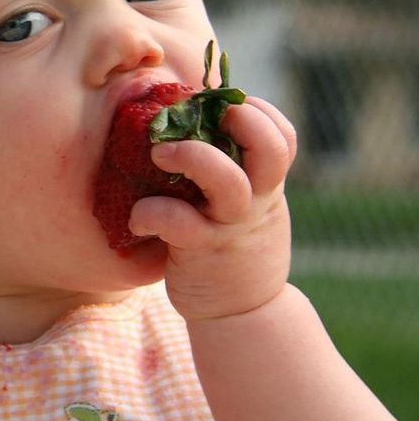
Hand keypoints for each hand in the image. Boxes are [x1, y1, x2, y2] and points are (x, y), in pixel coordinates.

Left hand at [128, 95, 297, 321]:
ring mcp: (231, 226)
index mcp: (265, 185)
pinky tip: (138, 218)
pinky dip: (151, 213)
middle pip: (270, 149)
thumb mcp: (247, 206)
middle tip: (200, 114)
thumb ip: (233, 170)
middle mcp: (256, 201)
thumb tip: (190, 120)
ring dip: (191, 157)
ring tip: (160, 152)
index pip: (283, 137)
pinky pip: (178, 223)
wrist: (241, 314)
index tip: (225, 106)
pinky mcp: (203, 251)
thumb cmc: (232, 246)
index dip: (259, 113)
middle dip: (242, 121)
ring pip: (228, 182)